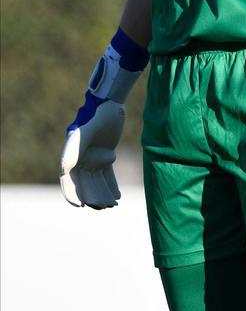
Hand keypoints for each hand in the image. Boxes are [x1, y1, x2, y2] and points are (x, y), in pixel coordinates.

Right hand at [60, 46, 143, 208]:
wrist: (109, 103)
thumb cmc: (95, 115)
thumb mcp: (84, 132)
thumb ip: (73, 148)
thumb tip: (64, 168)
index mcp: (71, 156)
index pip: (69, 180)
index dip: (72, 194)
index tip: (80, 205)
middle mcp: (80, 159)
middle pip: (85, 184)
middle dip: (93, 197)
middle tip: (103, 207)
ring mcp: (93, 158)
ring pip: (97, 182)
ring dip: (104, 194)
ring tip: (113, 205)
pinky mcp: (106, 155)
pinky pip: (108, 175)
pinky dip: (112, 186)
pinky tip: (117, 197)